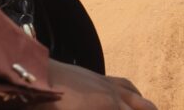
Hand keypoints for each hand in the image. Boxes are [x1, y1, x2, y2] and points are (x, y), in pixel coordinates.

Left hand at [28, 60, 156, 109]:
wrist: (37, 78)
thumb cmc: (51, 107)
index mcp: (110, 109)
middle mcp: (115, 96)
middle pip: (144, 107)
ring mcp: (108, 84)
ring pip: (136, 95)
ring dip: (146, 105)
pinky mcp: (99, 77)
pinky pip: (124, 83)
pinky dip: (134, 92)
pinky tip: (133, 94)